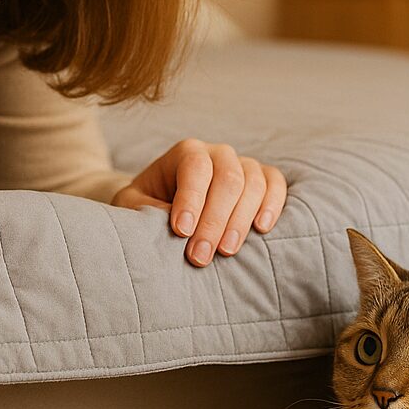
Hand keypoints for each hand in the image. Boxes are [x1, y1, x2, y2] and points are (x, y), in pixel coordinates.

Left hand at [112, 138, 287, 266]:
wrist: (167, 202)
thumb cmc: (148, 204)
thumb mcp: (133, 204)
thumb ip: (145, 209)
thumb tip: (173, 224)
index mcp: (187, 152)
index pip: (195, 168)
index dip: (191, 199)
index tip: (181, 232)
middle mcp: (218, 153)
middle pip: (228, 179)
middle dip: (214, 221)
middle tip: (200, 256)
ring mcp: (243, 164)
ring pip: (253, 184)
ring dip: (240, 221)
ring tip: (225, 252)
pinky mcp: (263, 180)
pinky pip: (275, 184)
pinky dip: (272, 204)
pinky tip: (261, 228)